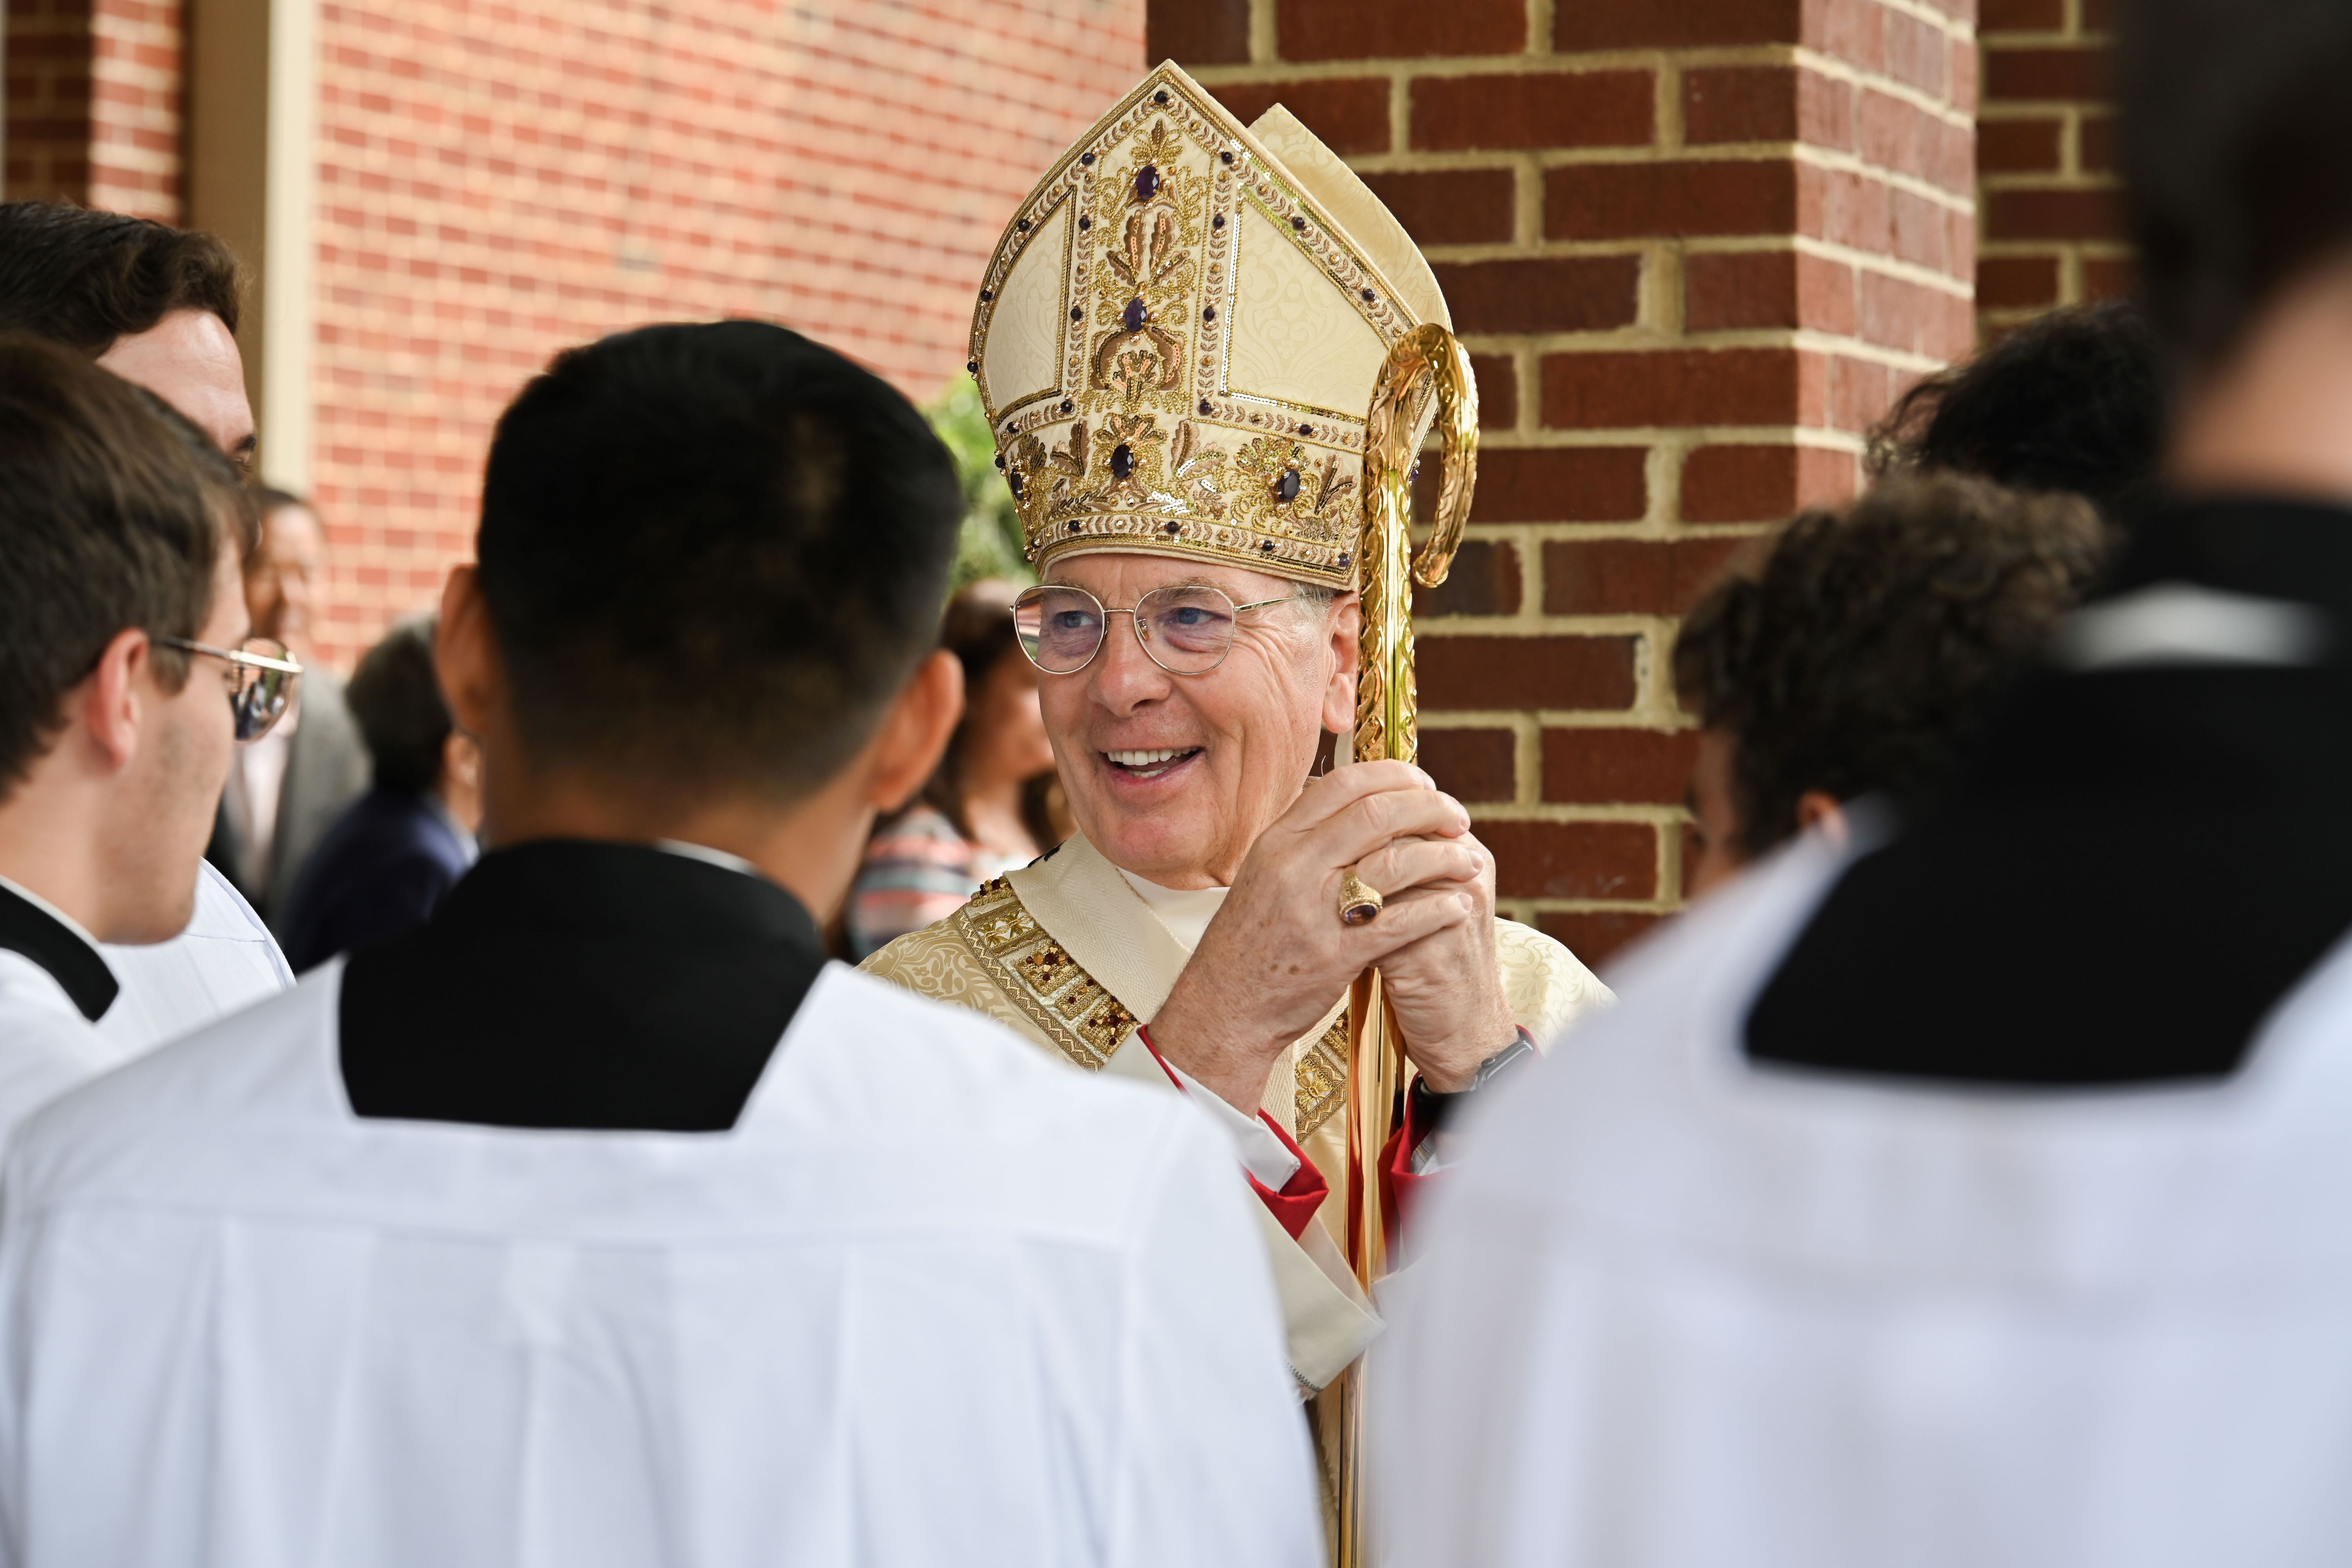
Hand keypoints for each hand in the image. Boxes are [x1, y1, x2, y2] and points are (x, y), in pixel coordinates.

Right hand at [1146, 761, 1493, 1113]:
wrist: (1225, 1006)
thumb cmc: (1252, 940)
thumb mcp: (1264, 874)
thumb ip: (1305, 838)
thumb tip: (1353, 801)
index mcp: (1277, 841)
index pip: (1343, 784)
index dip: (1393, 776)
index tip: (1425, 784)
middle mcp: (1293, 867)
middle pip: (1376, 813)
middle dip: (1430, 810)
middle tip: (1458, 819)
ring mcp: (1313, 911)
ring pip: (1395, 863)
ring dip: (1444, 858)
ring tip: (1469, 862)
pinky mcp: (1334, 956)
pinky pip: (1399, 923)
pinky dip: (1437, 910)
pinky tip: (1458, 905)